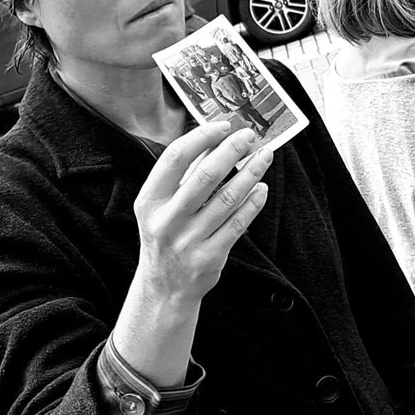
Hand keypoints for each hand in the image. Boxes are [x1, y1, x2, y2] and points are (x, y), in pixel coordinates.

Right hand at [132, 122, 272, 304]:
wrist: (164, 288)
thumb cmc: (166, 235)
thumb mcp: (162, 205)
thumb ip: (184, 173)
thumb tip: (215, 138)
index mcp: (149, 201)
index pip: (175, 158)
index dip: (202, 137)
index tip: (224, 125)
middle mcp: (166, 221)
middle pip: (205, 176)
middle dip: (232, 150)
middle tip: (250, 136)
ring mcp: (188, 241)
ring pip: (228, 199)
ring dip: (251, 173)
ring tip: (265, 156)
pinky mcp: (209, 257)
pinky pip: (239, 223)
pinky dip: (253, 202)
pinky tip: (262, 188)